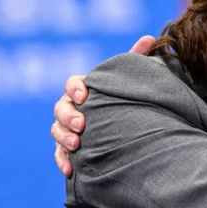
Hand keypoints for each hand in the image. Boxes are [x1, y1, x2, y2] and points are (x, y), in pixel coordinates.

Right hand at [52, 35, 155, 176]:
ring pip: (56, 130)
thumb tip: (150, 37)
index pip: (72, 83)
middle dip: (68, 116)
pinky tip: (70, 169)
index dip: (75, 88)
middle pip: (60, 108)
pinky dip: (62, 160)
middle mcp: (72, 106)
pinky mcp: (68, 148)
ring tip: (77, 145)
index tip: (85, 96)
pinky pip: (59, 154)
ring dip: (64, 137)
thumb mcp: (132, 79)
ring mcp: (68, 128)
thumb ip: (137, 58)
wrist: (127, 128)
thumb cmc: (126, 98)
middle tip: (82, 125)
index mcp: (85, 88)